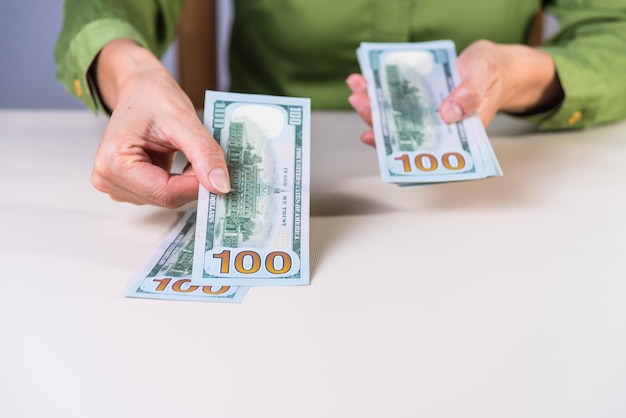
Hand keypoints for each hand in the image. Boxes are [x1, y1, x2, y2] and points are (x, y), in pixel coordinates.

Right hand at [91, 39, 229, 207]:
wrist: (139, 88)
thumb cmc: (152, 97)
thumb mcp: (184, 120)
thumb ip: (204, 153)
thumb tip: (220, 185)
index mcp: (114, 162)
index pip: (166, 193)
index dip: (198, 185)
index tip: (220, 171)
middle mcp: (109, 179)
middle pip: (167, 198)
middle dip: (193, 181)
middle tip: (205, 156)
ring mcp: (118, 186)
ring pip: (168, 198)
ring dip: (187, 181)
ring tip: (186, 152)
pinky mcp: (129, 188)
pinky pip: (164, 194)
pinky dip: (180, 182)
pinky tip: (180, 162)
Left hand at [347, 40, 563, 145]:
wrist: (494, 66)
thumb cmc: (493, 75)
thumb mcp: (484, 79)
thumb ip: (470, 95)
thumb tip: (448, 113)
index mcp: (455, 136)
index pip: (422, 150)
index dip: (397, 150)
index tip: (378, 141)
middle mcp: (436, 130)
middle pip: (402, 134)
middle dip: (378, 122)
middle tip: (362, 106)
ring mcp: (425, 116)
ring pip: (395, 118)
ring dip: (372, 106)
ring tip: (357, 91)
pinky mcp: (419, 101)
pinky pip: (396, 100)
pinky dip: (379, 92)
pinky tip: (365, 83)